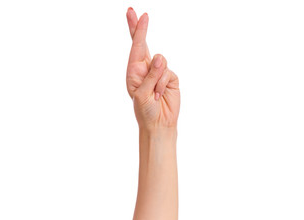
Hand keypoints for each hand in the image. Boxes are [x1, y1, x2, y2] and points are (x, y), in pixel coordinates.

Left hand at [126, 8, 179, 130]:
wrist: (159, 124)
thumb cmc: (145, 111)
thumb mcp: (142, 94)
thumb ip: (150, 75)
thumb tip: (159, 57)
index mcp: (134, 72)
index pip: (135, 48)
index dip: (137, 31)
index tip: (139, 15)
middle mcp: (145, 69)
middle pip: (143, 44)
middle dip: (139, 28)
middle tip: (133, 11)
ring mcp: (158, 72)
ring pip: (161, 61)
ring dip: (158, 78)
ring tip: (155, 93)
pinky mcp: (170, 78)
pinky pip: (169, 73)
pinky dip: (164, 84)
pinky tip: (161, 95)